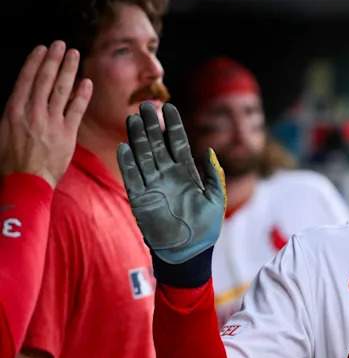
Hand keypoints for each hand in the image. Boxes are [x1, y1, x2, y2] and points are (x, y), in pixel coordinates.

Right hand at [0, 43, 92, 186]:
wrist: (25, 181)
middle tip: (61, 44)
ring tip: (75, 55)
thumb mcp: (4, 130)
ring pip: (61, 89)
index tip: (42, 49)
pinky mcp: (67, 133)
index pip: (26, 79)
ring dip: (69, 69)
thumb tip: (25, 97)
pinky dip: (82, 94)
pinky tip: (87, 82)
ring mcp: (51, 122)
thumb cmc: (11, 159)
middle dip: (54, 59)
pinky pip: (76, 109)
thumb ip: (17, 112)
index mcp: (13, 110)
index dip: (35, 61)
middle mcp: (32, 112)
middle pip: (45, 79)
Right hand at [117, 103, 225, 263]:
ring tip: (132, 118)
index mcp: (186, 173)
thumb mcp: (215, 199)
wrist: (188, 252)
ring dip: (137, 138)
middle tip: (145, 105)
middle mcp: (167, 175)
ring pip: (143, 156)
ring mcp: (153, 185)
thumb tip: (210, 151)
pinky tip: (124, 147)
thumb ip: (213, 175)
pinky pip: (132, 177)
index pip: (177, 142)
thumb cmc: (205, 228)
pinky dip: (127, 163)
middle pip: (157, 144)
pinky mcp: (140, 199)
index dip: (172, 125)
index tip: (169, 106)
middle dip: (151, 125)